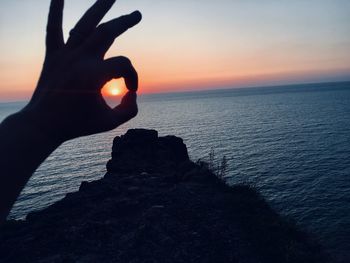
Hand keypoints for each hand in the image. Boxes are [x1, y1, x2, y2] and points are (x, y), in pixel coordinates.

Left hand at [23, 0, 141, 142]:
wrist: (43, 125)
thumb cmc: (77, 125)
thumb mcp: (110, 123)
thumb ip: (130, 110)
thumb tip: (133, 93)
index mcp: (94, 75)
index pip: (124, 65)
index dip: (133, 77)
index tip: (130, 91)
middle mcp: (80, 59)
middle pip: (107, 32)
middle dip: (125, 22)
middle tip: (137, 14)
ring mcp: (65, 55)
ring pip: (85, 24)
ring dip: (99, 8)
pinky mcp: (53, 56)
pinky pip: (53, 29)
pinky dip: (55, 10)